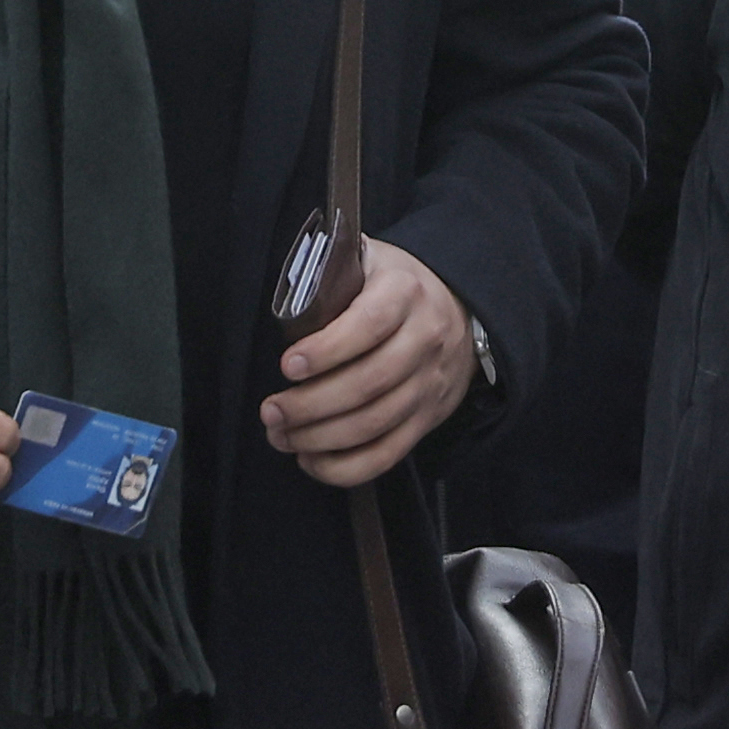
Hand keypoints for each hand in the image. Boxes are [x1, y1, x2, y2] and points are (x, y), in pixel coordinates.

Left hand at [264, 238, 472, 487]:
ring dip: (320, 439)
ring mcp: (428, 384)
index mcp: (405, 293)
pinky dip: (345, 467)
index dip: (327, 349)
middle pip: (369, 383)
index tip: (288, 365)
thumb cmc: (393, 287)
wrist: (457, 310)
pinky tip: (311, 460)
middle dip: (311, 404)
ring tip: (281, 435)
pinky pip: (387, 455)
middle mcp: (424, 339)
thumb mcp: (368, 262)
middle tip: (272, 410)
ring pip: (375, 424)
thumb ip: (331, 274)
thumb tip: (284, 303)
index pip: (369, 324)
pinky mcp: (427, 419)